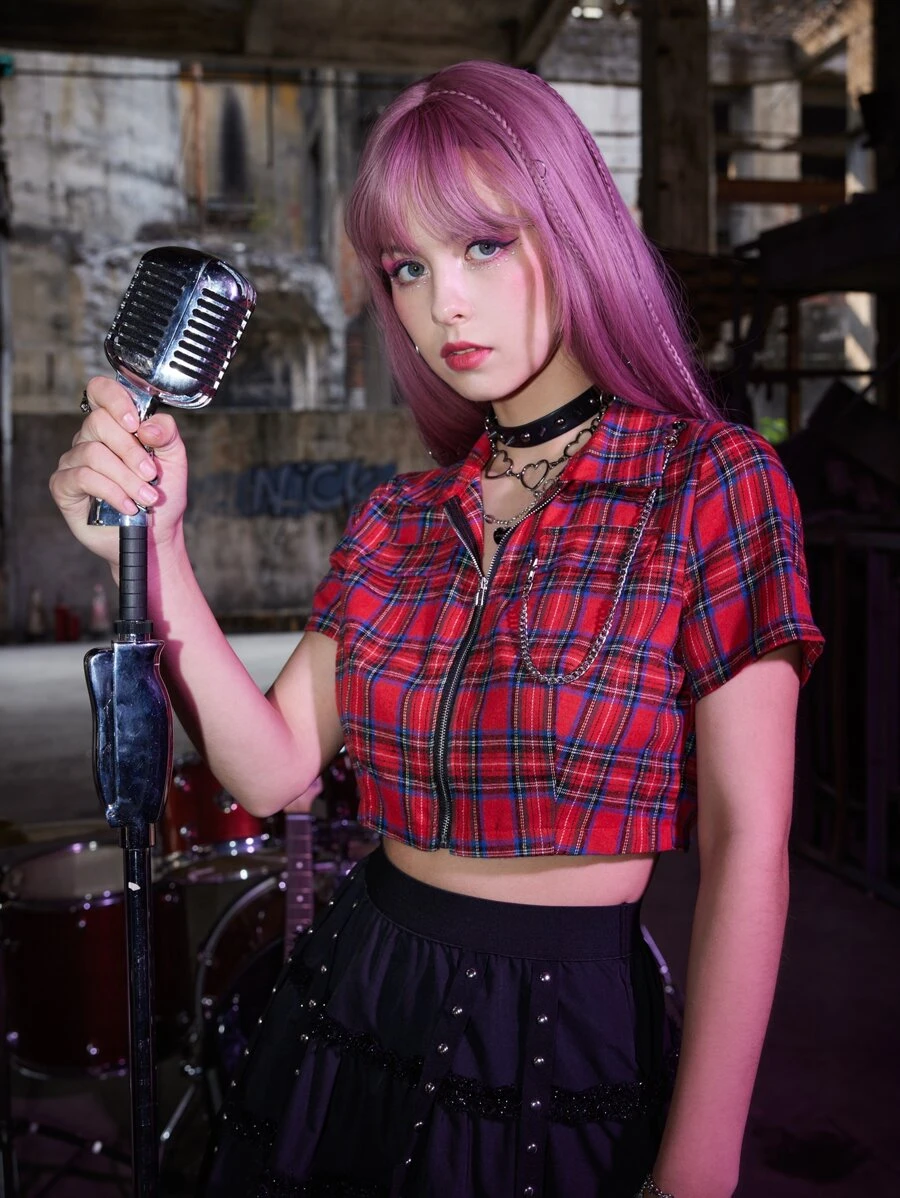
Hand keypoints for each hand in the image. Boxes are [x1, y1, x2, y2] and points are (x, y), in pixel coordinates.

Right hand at [49, 376, 189, 565]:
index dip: (115, 400)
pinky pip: (83, 477)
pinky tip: (128, 506)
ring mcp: (73, 461)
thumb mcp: (175, 461)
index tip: (135, 424)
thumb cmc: (162, 495)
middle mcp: (90, 439)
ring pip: (93, 453)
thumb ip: (167, 435)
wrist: (154, 535)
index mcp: (115, 426)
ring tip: (145, 497)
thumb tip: (148, 425)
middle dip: (131, 451)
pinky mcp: (64, 486)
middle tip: (151, 475)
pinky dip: (112, 492)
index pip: (101, 391)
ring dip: (126, 478)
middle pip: (98, 423)